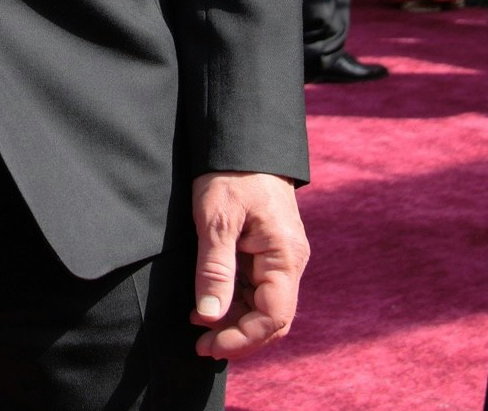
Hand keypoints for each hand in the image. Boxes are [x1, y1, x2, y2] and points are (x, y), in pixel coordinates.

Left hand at [188, 171, 307, 359]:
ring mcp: (280, 258)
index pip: (273, 317)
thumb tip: (209, 317)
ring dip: (233, 322)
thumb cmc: (230, 175)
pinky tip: (206, 306)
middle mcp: (290, 262)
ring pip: (263, 306)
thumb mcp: (216, 219)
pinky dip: (234, 303)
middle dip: (238, 337)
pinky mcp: (267, 252)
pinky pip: (256, 290)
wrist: (242, 140)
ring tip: (197, 328)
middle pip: (272, 318)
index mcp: (285, 256)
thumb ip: (214, 270)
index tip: (208, 345)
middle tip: (200, 346)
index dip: (242, 338)